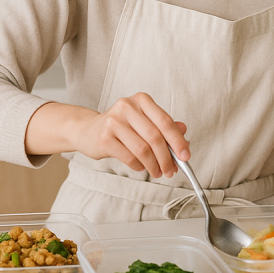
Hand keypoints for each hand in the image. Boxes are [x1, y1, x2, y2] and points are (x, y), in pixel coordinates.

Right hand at [25, 93, 189, 177]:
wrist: (87, 130)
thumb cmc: (120, 127)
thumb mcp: (143, 122)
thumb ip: (163, 126)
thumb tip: (184, 135)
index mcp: (141, 100)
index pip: (165, 121)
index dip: (178, 141)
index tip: (186, 156)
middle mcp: (127, 107)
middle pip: (155, 137)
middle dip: (167, 158)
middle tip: (171, 170)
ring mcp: (114, 121)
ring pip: (143, 149)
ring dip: (154, 165)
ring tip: (157, 172)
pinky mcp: (104, 138)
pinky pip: (129, 157)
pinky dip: (139, 166)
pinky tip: (140, 166)